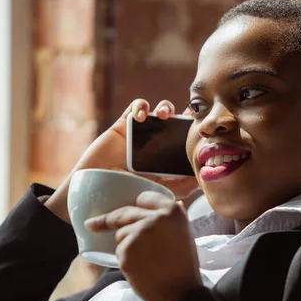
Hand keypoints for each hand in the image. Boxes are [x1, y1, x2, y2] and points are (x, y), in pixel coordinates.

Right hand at [45, 99, 199, 222]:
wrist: (97, 188)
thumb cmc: (128, 193)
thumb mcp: (160, 191)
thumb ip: (182, 186)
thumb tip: (203, 178)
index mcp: (168, 156)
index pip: (186, 138)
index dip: (195, 129)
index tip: (204, 125)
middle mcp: (158, 142)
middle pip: (177, 121)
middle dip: (185, 114)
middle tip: (190, 115)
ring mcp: (142, 132)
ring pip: (159, 110)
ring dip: (166, 108)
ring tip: (164, 115)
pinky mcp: (125, 124)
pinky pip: (136, 107)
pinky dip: (142, 106)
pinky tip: (142, 117)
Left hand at [85, 191, 202, 300]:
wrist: (179, 293)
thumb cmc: (183, 265)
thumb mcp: (183, 233)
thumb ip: (169, 219)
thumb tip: (159, 208)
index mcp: (173, 211)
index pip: (145, 197)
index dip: (137, 204)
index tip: (126, 207)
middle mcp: (155, 218)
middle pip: (125, 212)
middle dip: (107, 219)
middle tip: (92, 224)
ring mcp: (139, 233)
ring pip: (121, 233)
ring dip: (125, 244)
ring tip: (144, 260)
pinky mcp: (126, 250)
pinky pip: (119, 250)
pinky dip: (125, 259)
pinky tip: (139, 268)